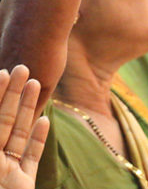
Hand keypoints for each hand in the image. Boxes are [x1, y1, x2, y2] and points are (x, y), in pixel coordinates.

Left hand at [0, 66, 49, 188]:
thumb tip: (9, 112)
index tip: (3, 73)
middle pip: (4, 120)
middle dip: (12, 94)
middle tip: (22, 68)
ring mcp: (8, 169)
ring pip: (18, 133)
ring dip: (28, 108)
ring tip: (35, 84)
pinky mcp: (23, 181)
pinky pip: (31, 156)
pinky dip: (38, 138)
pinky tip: (45, 119)